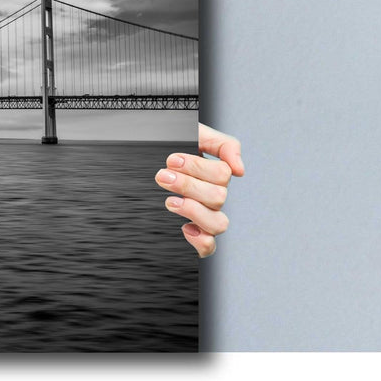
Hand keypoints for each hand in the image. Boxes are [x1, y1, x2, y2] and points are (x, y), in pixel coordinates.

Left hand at [156, 123, 243, 257]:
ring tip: (170, 201)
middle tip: (163, 176)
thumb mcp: (195, 133)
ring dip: (193, 211)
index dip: (197, 167)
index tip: (171, 160)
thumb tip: (240, 170)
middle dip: (188, 185)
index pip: (222, 175)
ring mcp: (204, 215)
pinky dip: (201, 241)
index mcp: (215, 174)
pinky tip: (185, 227)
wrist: (141, 158)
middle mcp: (213, 196)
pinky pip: (209, 247)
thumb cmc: (169, 146)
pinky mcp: (194, 233)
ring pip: (218, 224)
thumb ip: (223, 144)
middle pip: (218, 198)